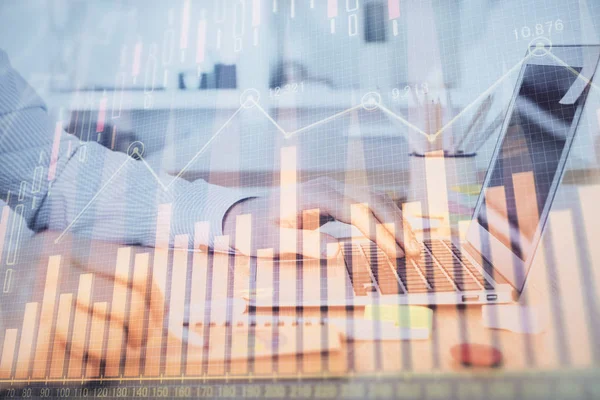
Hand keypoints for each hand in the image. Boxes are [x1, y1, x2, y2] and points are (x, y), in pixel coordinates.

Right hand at [2, 231, 165, 378]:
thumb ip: (106, 280)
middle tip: (134, 345)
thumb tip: (158, 315)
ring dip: (112, 356)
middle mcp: (51, 269)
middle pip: (131, 306)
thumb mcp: (65, 273)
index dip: (157, 299)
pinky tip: (60, 360)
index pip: (138, 268)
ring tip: (96, 353)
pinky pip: (81, 368)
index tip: (155, 318)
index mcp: (64, 245)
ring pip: (112, 341)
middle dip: (142, 334)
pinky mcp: (28, 345)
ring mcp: (38, 306)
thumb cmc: (30, 302)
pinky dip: (80, 371)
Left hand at [223, 177, 420, 259]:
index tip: (396, 253)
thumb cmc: (255, 230)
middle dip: (397, 225)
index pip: (357, 211)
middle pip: (373, 200)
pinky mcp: (336, 197)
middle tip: (416, 252)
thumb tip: (336, 251)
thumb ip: (303, 244)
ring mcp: (334, 189)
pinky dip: (386, 218)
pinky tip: (397, 235)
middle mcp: (329, 186)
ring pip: (375, 199)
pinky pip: (367, 204)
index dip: (380, 232)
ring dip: (396, 221)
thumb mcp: (272, 241)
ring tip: (414, 246)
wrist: (244, 214)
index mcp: (315, 195)